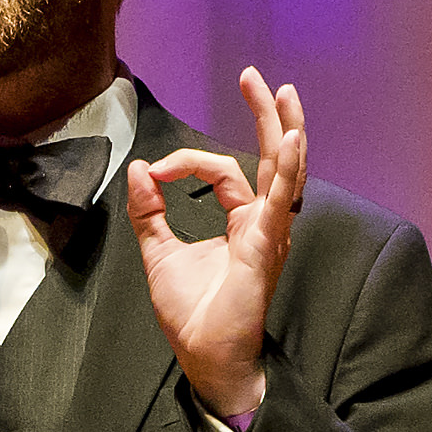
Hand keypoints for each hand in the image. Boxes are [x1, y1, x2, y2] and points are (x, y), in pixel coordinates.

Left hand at [122, 66, 305, 425]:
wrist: (204, 354)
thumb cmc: (192, 312)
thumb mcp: (158, 252)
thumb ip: (149, 212)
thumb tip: (138, 169)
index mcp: (240, 220)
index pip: (221, 170)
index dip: (185, 161)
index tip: (154, 171)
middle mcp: (262, 220)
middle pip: (270, 156)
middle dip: (266, 115)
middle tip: (257, 77)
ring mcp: (269, 231)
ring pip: (284, 170)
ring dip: (284, 129)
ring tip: (282, 92)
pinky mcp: (266, 245)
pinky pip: (280, 200)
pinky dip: (286, 169)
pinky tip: (292, 139)